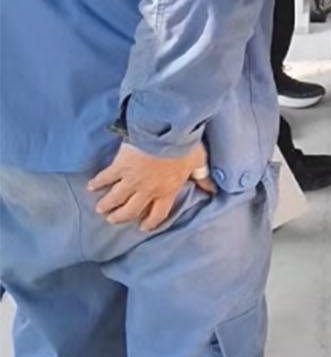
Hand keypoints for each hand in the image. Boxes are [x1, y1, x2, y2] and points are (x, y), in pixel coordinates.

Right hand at [87, 142, 214, 231]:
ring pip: (116, 198)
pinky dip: (97, 182)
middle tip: (113, 219)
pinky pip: (106, 178)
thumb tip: (214, 190)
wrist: (167, 129)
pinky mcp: (120, 166)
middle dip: (121, 216)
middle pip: (132, 210)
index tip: (143, 227)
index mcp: (167, 190)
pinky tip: (90, 186)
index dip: (150, 222)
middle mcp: (147, 190)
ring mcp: (132, 179)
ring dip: (108, 204)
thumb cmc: (185, 145)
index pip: (158, 214)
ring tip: (100, 208)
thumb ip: (203, 177)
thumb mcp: (198, 162)